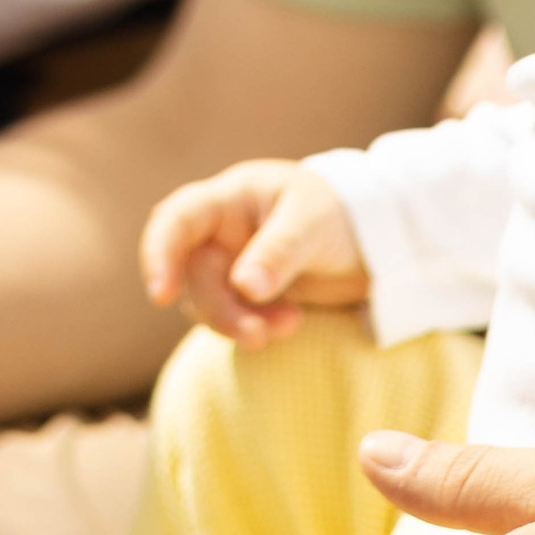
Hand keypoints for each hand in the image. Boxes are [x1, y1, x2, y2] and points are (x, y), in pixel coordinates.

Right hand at [139, 158, 369, 341]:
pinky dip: (256, 328)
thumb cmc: (340, 213)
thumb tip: (243, 286)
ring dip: (239, 323)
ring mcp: (232, 264)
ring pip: (209, 302)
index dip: (159, 254)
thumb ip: (278, 252)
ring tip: (289, 327)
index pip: (176, 220)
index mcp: (230, 198)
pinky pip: (234, 318)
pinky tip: (292, 324)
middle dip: (219, 309)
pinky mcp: (248, 294)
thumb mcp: (313, 225)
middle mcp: (222, 231)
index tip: (162, 295)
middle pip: (193, 274)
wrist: (374, 242)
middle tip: (255, 336)